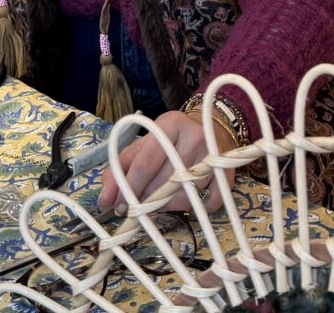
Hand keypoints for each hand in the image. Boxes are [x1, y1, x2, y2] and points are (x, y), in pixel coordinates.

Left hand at [97, 108, 237, 214]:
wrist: (212, 128)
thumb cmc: (171, 139)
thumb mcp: (144, 144)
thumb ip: (120, 168)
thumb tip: (105, 199)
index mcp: (170, 124)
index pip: (145, 162)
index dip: (128, 188)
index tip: (116, 205)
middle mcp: (195, 137)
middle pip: (163, 182)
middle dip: (143, 200)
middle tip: (133, 209)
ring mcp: (214, 157)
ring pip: (183, 196)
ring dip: (164, 207)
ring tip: (157, 203)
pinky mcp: (229, 176)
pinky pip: (206, 204)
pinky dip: (191, 210)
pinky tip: (181, 203)